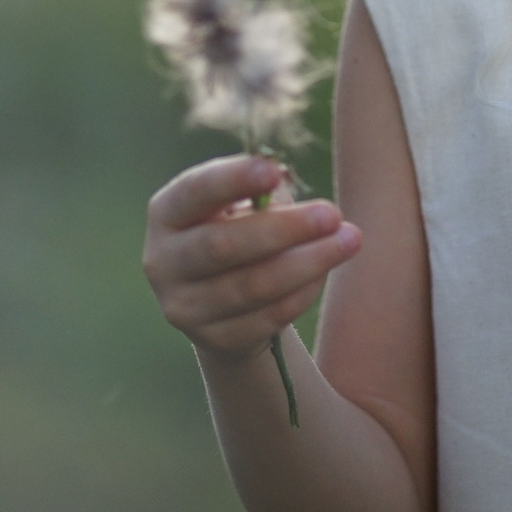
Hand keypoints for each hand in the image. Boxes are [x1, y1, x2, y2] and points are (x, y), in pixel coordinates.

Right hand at [144, 153, 363, 361]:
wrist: (223, 301)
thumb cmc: (237, 229)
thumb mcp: (240, 204)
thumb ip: (258, 192)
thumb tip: (281, 182)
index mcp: (167, 214)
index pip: (194, 192)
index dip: (232, 180)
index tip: (275, 171)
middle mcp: (163, 261)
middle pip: (222, 246)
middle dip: (283, 228)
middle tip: (332, 213)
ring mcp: (185, 307)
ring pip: (251, 286)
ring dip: (307, 262)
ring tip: (348, 240)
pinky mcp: (214, 340)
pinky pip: (268, 317)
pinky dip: (303, 291)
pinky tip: (326, 270)